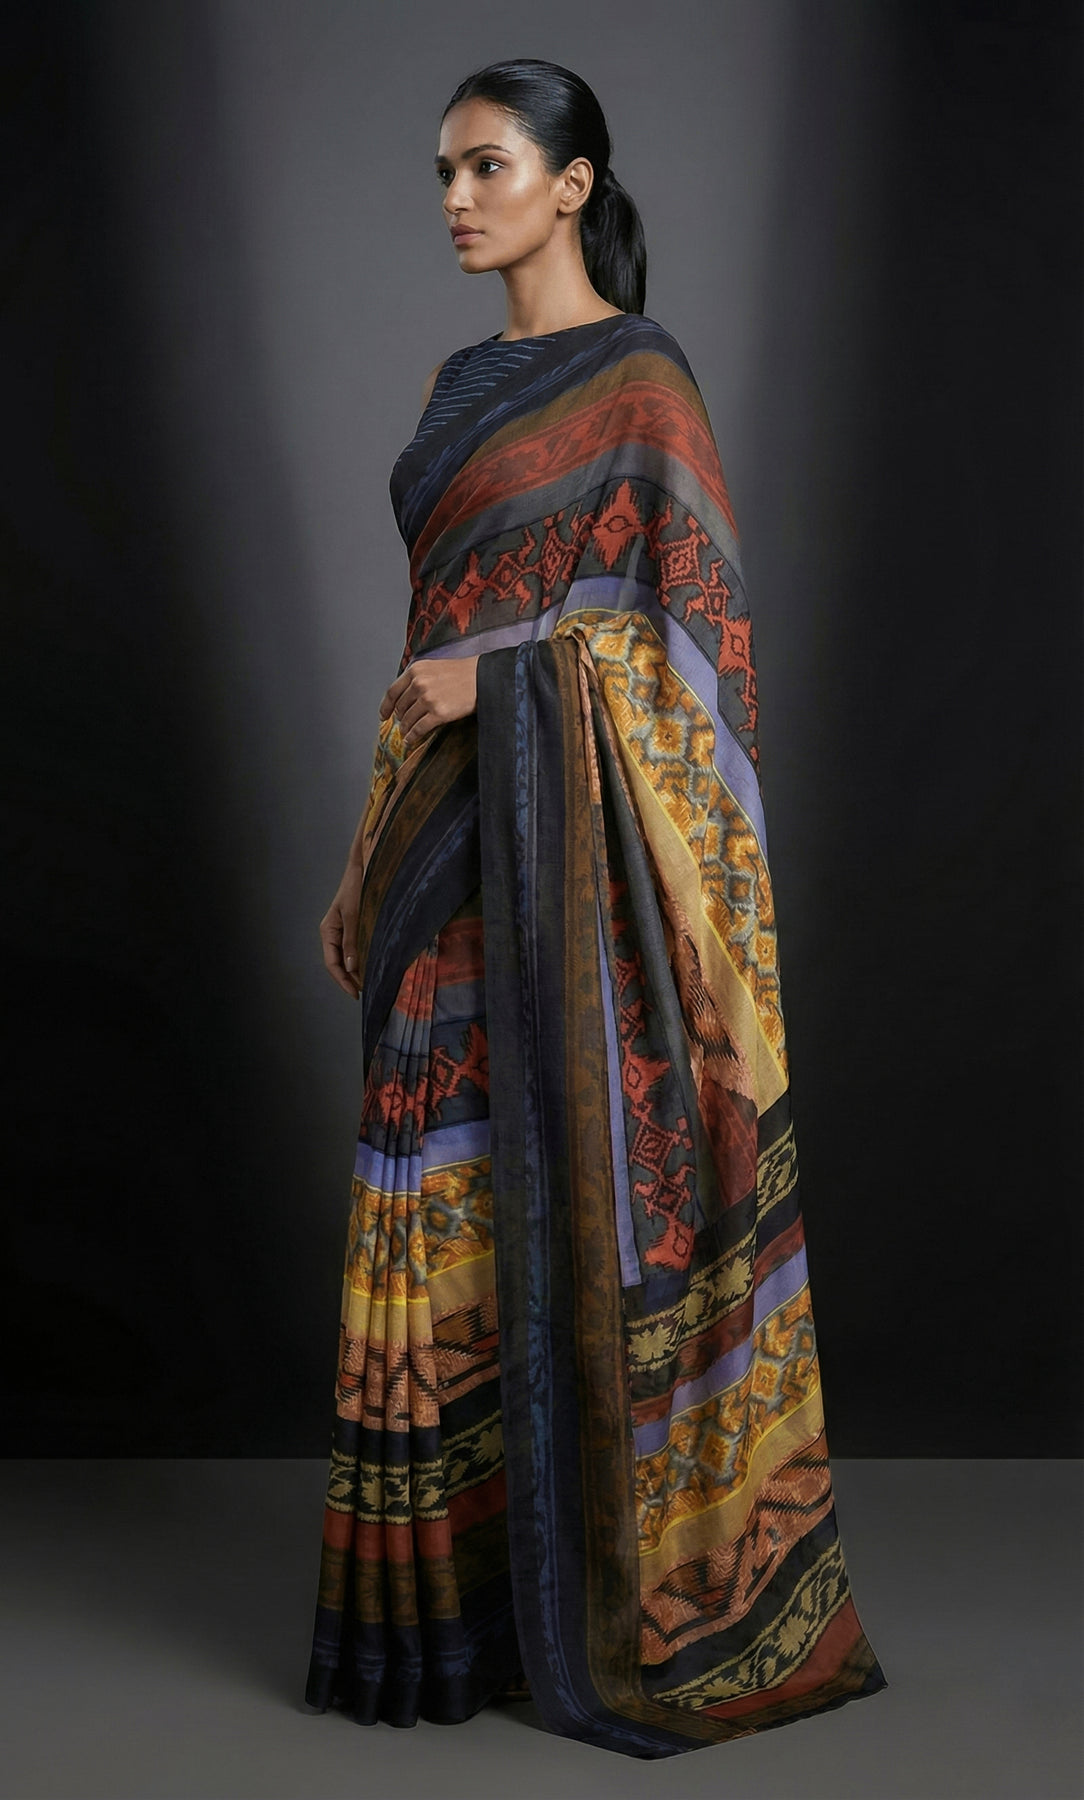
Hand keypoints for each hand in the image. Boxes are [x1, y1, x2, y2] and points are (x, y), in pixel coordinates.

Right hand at [319, 862, 362, 998]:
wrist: (365, 865)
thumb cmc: (357, 886)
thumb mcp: (355, 915)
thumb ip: (352, 941)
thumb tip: (350, 967)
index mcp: (328, 931)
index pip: (332, 963)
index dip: (343, 981)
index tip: (356, 994)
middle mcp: (334, 933)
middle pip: (339, 963)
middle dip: (351, 979)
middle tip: (369, 992)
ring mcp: (344, 930)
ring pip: (348, 957)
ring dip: (358, 970)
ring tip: (372, 983)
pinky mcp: (356, 926)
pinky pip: (357, 948)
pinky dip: (364, 959)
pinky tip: (374, 965)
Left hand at [379, 655, 478, 748]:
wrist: (482, 678)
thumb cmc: (461, 673)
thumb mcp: (434, 668)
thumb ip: (417, 679)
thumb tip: (405, 698)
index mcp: (416, 671)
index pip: (392, 692)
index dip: (386, 706)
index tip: (383, 715)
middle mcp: (419, 684)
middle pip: (400, 707)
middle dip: (400, 718)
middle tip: (402, 724)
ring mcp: (428, 699)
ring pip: (408, 720)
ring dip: (406, 729)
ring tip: (407, 734)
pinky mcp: (439, 713)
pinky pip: (419, 729)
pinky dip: (413, 737)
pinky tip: (411, 740)